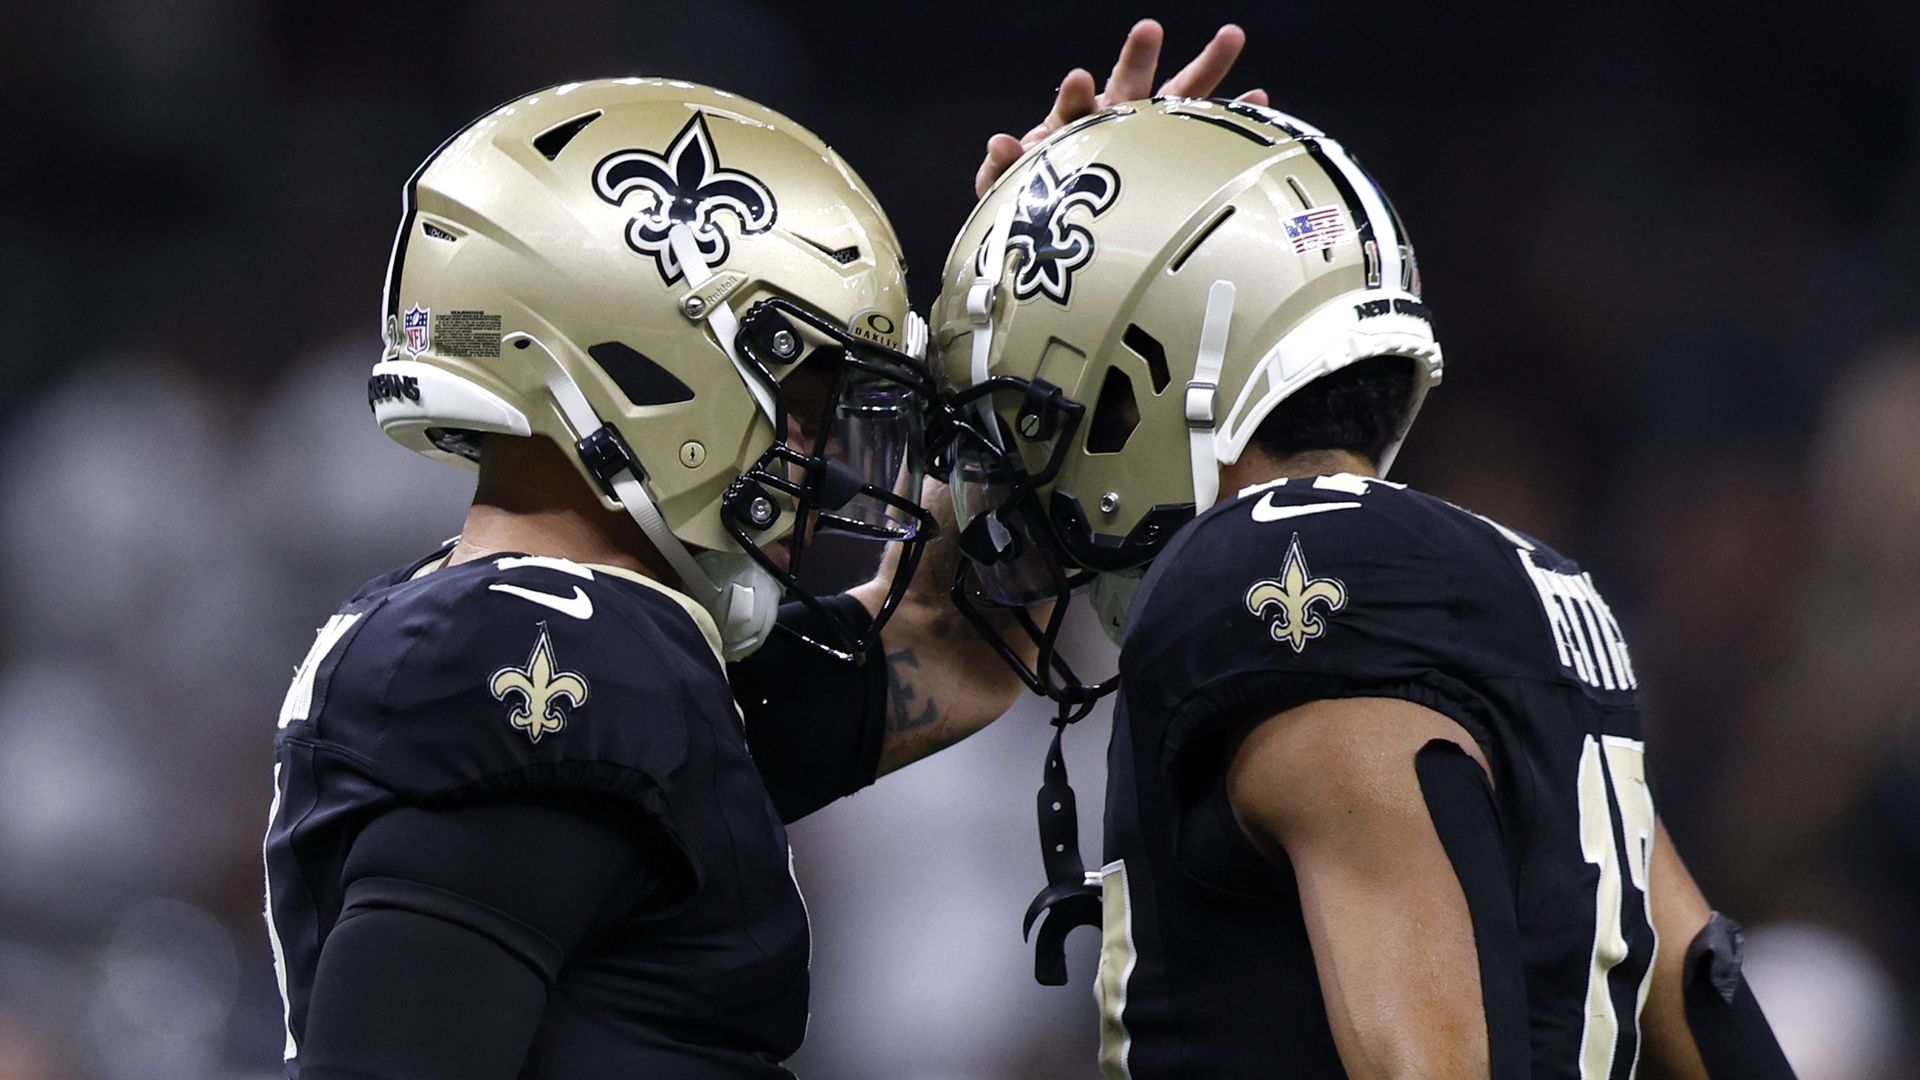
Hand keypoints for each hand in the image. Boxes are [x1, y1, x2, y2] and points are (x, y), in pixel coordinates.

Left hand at [974, 19, 1271, 196]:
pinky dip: (1231, 115)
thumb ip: (1003, 166)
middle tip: (1147, 29)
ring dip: (1203, 69)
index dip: (1077, 94)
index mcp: (1074, 127)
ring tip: (1231, 37)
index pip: (1075, 105)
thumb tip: (999, 143)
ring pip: (1175, 98)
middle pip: (1129, 85)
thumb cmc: (1038, 201)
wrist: (1061, 233)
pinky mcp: (1168, 157)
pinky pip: (1203, 137)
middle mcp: (1113, 123)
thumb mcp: (1011, 187)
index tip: (1081, 80)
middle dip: (1138, 57)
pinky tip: (1258, 98)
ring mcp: (1145, 137)